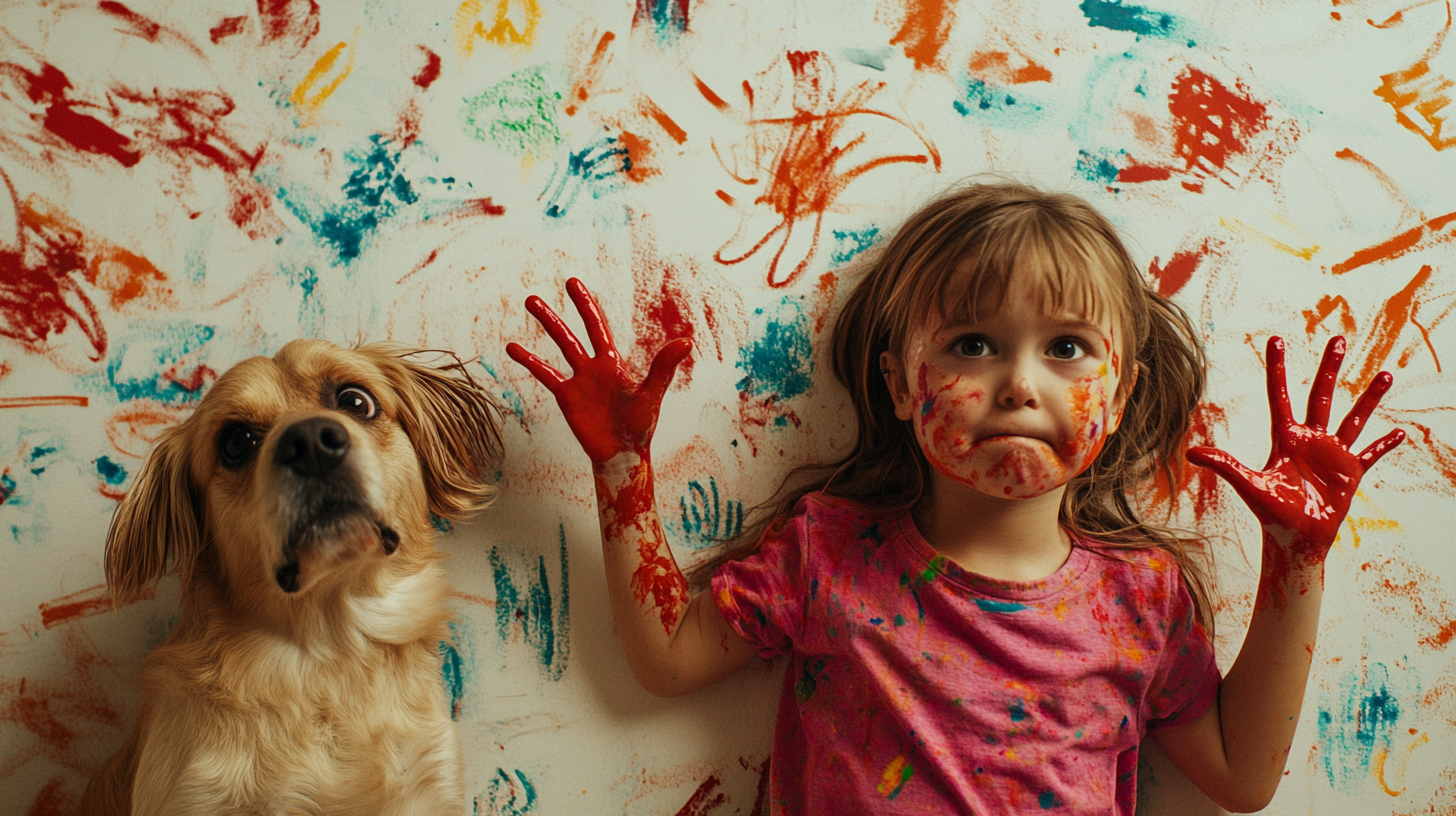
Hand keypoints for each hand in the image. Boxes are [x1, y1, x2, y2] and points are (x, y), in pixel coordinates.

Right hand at [507, 278, 691, 464]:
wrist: (622, 454)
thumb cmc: (640, 426)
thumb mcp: (652, 394)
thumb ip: (664, 367)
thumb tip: (686, 341)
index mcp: (613, 362)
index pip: (597, 326)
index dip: (585, 305)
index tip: (572, 284)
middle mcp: (594, 367)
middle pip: (574, 332)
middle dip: (559, 313)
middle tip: (540, 294)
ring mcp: (579, 381)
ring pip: (559, 347)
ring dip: (546, 325)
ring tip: (530, 303)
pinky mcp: (566, 397)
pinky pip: (545, 374)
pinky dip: (530, 361)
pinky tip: (512, 347)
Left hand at [1187, 336, 1404, 576]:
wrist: (1295, 541)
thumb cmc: (1270, 514)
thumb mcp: (1249, 485)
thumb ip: (1225, 465)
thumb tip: (1191, 453)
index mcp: (1285, 438)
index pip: (1280, 395)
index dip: (1278, 369)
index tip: (1276, 340)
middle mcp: (1310, 440)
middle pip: (1321, 396)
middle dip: (1330, 368)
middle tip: (1339, 339)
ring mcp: (1332, 455)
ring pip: (1354, 418)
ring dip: (1370, 398)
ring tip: (1386, 373)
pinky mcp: (1350, 473)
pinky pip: (1371, 453)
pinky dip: (1385, 444)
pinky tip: (1401, 433)